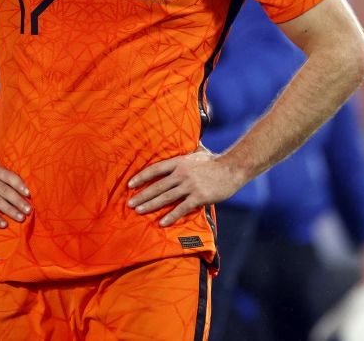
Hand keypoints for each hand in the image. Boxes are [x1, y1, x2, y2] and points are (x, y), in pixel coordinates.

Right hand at [0, 158, 31, 227]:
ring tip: (21, 218)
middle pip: (4, 190)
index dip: (19, 184)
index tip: (29, 193)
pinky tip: (3, 224)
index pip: (8, 176)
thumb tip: (23, 169)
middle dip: (18, 201)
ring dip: (9, 210)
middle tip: (29, 210)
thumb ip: (2, 169)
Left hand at [127, 148, 243, 225]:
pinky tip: (162, 222)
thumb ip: (189, 150)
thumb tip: (188, 140)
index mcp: (179, 162)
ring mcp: (190, 185)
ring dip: (151, 205)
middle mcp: (181, 173)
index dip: (141, 177)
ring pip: (166, 197)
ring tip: (139, 211)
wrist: (233, 168)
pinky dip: (171, 216)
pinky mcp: (199, 197)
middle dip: (142, 195)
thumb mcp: (198, 151)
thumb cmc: (215, 161)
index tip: (130, 184)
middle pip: (157, 186)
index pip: (155, 170)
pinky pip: (181, 208)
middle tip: (130, 203)